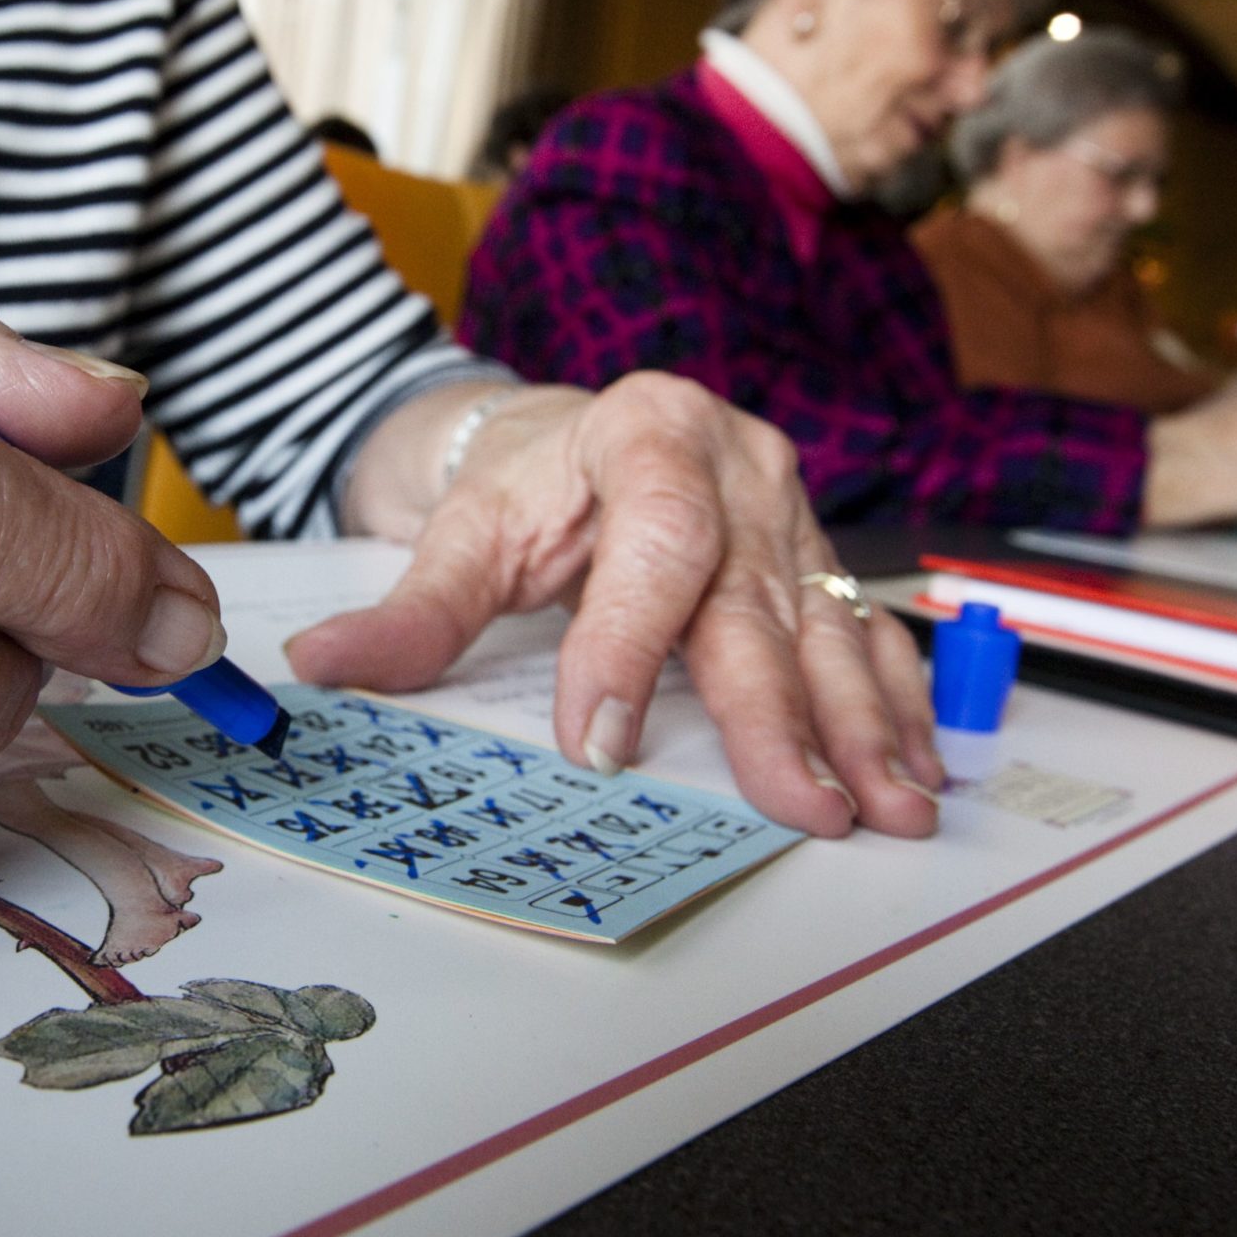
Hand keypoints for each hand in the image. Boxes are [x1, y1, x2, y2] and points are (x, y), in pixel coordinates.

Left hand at [290, 374, 941, 838]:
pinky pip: (864, 633)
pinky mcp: (820, 560)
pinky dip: (892, 705)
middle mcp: (740, 462)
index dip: (629, 641)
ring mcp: (793, 512)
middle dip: (782, 714)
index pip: (654, 538)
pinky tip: (915, 768)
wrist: (580, 438)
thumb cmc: (528, 486)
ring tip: (889, 806)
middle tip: (802, 806)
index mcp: (647, 430)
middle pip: (757, 598)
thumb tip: (321, 664)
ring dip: (863, 726)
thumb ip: (412, 609)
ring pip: (827, 626)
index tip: (596, 738)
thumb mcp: (465, 532)